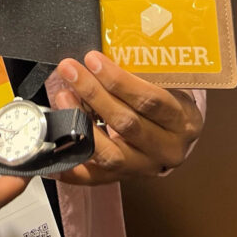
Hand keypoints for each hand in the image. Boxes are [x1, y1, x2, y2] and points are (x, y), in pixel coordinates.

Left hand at [52, 51, 203, 184]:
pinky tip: (54, 150)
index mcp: (182, 121)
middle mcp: (167, 149)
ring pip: (110, 154)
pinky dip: (71, 166)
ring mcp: (145, 168)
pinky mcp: (125, 179)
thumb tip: (97, 57)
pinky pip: (95, 178)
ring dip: (81, 124)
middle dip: (94, 94)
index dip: (118, 80)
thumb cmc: (166, 100)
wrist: (176, 134)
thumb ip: (138, 73)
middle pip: (126, 124)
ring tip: (63, 98)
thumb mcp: (165, 84)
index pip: (149, 100)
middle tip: (70, 70)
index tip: (92, 59)